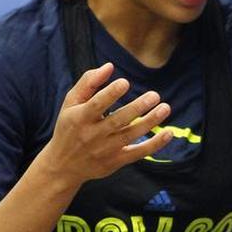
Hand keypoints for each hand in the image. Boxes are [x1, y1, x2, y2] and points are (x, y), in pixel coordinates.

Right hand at [40, 63, 171, 185]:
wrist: (63, 165)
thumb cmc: (70, 127)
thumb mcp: (71, 103)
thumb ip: (88, 83)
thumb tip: (109, 66)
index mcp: (79, 118)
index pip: (96, 105)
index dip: (110, 94)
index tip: (125, 82)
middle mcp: (92, 135)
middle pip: (117, 121)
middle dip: (136, 108)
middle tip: (154, 95)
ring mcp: (105, 150)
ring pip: (130, 135)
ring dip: (149, 122)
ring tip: (165, 108)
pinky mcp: (116, 161)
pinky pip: (138, 153)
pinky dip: (154, 144)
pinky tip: (168, 133)